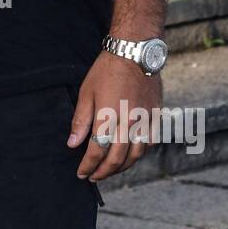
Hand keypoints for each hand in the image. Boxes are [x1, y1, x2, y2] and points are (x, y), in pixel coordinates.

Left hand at [66, 53, 161, 181]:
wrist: (135, 51)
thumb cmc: (107, 70)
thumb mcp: (86, 93)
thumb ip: (81, 121)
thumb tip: (72, 143)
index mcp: (108, 116)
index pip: (97, 151)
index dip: (88, 165)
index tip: (81, 173)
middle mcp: (128, 122)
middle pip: (117, 158)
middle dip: (103, 171)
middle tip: (94, 177)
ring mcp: (144, 120)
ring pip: (135, 155)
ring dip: (122, 167)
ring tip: (110, 170)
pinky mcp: (155, 116)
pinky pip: (149, 143)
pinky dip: (139, 154)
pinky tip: (130, 156)